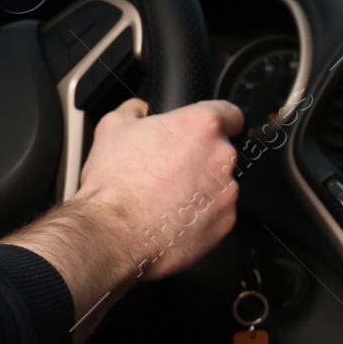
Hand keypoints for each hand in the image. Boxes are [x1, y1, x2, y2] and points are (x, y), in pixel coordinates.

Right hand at [0, 98, 242, 343]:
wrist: (113, 234)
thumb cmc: (114, 184)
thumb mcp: (112, 127)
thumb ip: (134, 109)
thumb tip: (140, 110)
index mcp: (201, 126)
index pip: (231, 113)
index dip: (218, 121)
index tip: (206, 132)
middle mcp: (221, 157)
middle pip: (221, 151)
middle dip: (199, 159)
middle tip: (169, 170)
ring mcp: (227, 192)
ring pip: (220, 184)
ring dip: (201, 187)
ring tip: (167, 197)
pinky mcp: (225, 223)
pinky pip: (218, 213)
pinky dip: (201, 215)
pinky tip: (174, 216)